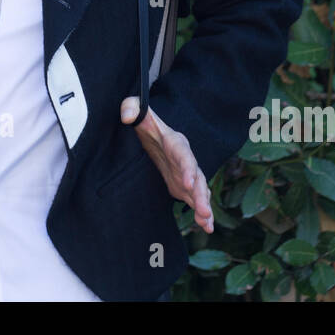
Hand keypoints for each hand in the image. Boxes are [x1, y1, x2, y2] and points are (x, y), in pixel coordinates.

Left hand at [119, 96, 213, 232]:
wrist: (151, 133)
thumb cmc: (144, 120)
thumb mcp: (136, 110)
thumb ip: (131, 108)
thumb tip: (127, 117)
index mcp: (175, 142)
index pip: (184, 155)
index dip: (188, 169)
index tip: (188, 184)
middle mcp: (185, 159)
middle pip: (197, 177)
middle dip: (201, 195)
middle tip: (204, 212)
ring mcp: (185, 174)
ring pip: (199, 191)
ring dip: (204, 206)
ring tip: (207, 224)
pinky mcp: (181, 186)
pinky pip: (194, 200)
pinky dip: (201, 212)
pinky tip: (206, 227)